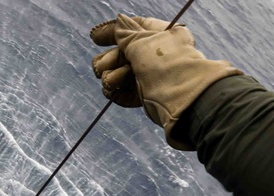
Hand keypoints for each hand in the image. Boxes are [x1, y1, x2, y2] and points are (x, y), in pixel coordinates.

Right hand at [90, 15, 240, 148]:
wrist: (178, 92)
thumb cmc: (162, 60)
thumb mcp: (140, 40)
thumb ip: (124, 32)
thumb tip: (118, 21)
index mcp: (153, 35)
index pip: (127, 29)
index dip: (109, 32)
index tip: (95, 37)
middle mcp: (146, 55)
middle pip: (113, 54)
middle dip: (107, 59)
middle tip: (111, 63)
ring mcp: (142, 76)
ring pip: (110, 74)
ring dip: (111, 76)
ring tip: (124, 77)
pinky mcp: (139, 95)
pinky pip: (115, 92)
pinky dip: (113, 91)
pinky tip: (117, 89)